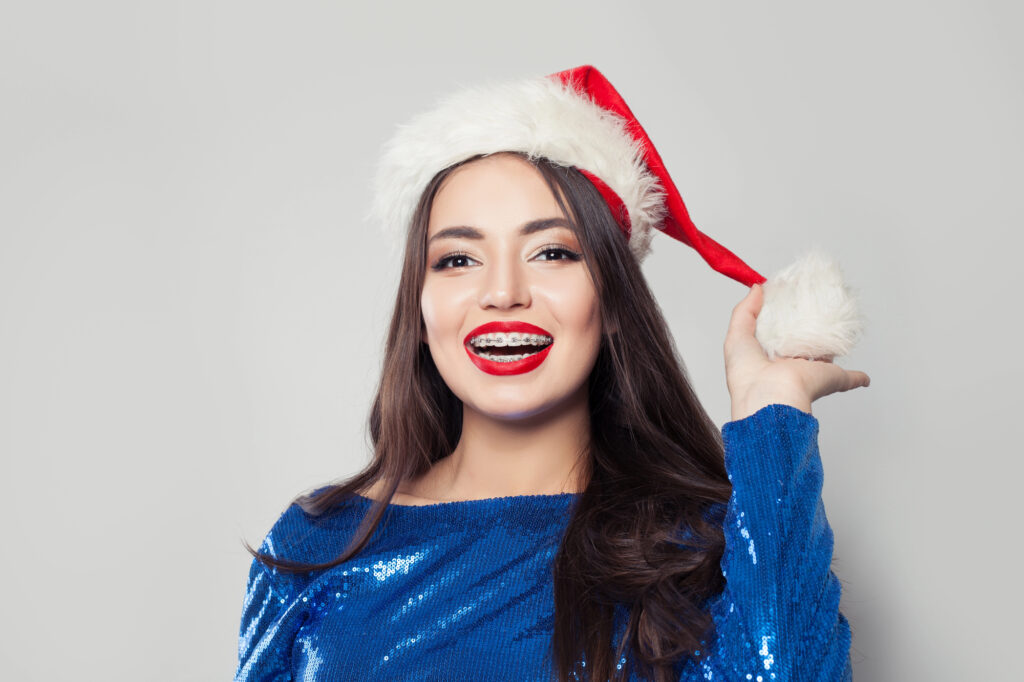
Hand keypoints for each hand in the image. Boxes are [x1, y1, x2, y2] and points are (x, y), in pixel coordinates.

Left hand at [724, 284, 870, 420]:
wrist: (769, 398)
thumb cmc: (748, 373)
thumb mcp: (737, 336)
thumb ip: (745, 311)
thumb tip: (757, 288)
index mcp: (767, 360)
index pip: (776, 338)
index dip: (780, 321)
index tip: (785, 304)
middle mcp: (790, 367)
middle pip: (802, 345)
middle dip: (806, 330)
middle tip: (811, 309)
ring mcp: (811, 373)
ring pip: (825, 356)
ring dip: (830, 344)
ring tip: (835, 324)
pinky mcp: (830, 378)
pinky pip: (849, 379)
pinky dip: (858, 378)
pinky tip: (863, 378)